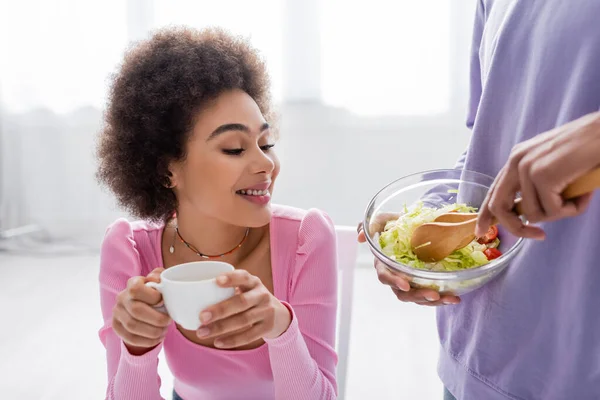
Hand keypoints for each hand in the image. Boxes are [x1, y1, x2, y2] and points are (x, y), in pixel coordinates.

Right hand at [112, 268, 171, 354]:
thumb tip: (157, 282)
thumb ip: (160, 278)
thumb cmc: (156, 292)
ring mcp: (117, 313)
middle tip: (168, 321)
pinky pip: (130, 338)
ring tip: (164, 330)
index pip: (136, 289)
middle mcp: (121, 297)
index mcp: (132, 284)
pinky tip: (157, 338)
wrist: (144, 305)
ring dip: (152, 331)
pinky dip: (147, 341)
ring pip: (132, 326)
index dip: (152, 297)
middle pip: (136, 311)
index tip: (163, 302)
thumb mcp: (160, 282)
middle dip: (156, 319)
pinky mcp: (116, 326)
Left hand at [196, 270, 290, 348]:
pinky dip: (232, 340)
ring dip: (221, 327)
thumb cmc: (250, 299)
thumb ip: (225, 290)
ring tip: (202, 332)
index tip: (215, 281)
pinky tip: (218, 342)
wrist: (278, 314)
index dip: (231, 278)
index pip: (243, 276)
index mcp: (253, 282)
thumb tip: (187, 295)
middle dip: (220, 310)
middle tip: (201, 316)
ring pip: (243, 320)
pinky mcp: (267, 327)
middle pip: (241, 302)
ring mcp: (266, 311)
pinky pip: (249, 335)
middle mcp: (261, 294)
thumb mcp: (245, 289)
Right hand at [357, 214, 459, 305]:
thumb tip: (360, 237)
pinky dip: (441, 299)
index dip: (393, 281)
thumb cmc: (395, 225)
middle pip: (403, 293)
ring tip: (450, 299)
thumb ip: (371, 225)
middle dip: (418, 295)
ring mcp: (409, 283)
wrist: (412, 228)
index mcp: (384, 264)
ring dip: (433, 301)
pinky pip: (429, 297)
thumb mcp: (384, 220)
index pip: (385, 276)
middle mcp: (395, 277)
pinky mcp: (422, 285)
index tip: (405, 284)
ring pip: (418, 298)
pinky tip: (454, 298)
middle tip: (434, 294)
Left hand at [476, 111, 599, 238]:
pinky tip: (584, 193)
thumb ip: (535, 186)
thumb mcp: (552, 167)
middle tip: (540, 236)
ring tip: (579, 196)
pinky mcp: (543, 176)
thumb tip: (527, 215)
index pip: (493, 191)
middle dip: (517, 228)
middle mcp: (516, 162)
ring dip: (561, 213)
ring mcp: (527, 168)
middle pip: (500, 207)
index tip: (481, 231)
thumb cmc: (586, 151)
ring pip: (534, 214)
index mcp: (517, 159)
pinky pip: (553, 211)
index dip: (485, 214)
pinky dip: (572, 209)